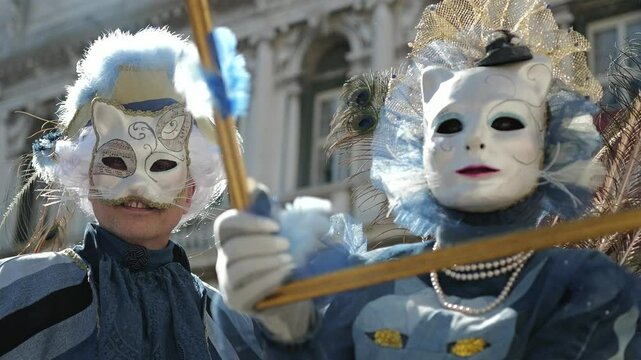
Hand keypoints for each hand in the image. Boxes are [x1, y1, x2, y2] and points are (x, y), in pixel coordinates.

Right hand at [214, 210, 314, 341]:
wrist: (291, 292)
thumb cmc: (283, 255)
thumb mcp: (280, 231)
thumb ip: (268, 210)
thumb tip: (256, 188)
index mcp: (231, 238)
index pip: (225, 224)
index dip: (248, 222)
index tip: (275, 225)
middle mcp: (224, 260)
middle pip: (232, 248)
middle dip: (262, 244)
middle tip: (287, 244)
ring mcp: (228, 282)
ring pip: (238, 268)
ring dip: (267, 261)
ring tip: (289, 260)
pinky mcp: (237, 301)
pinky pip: (248, 289)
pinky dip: (269, 279)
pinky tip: (286, 274)